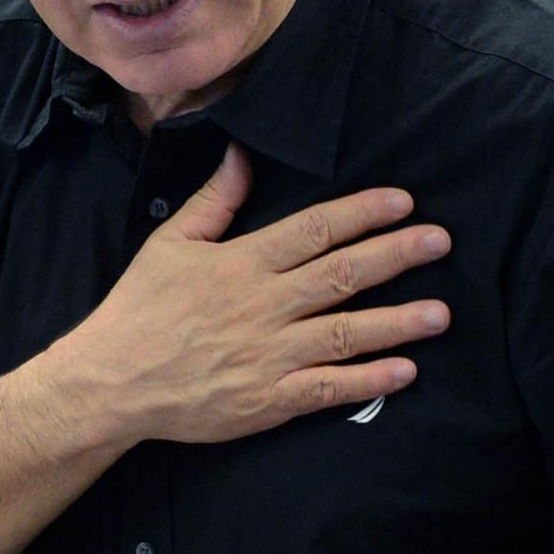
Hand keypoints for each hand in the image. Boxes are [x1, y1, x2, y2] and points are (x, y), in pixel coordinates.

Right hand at [61, 143, 451, 447]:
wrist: (112, 381)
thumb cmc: (141, 308)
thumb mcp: (171, 242)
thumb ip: (214, 199)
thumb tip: (242, 154)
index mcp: (243, 263)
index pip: (315, 229)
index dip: (363, 213)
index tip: (403, 202)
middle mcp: (264, 306)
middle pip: (343, 274)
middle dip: (397, 255)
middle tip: (442, 241)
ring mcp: (270, 355)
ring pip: (347, 332)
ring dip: (399, 321)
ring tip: (442, 312)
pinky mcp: (270, 400)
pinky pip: (329, 388)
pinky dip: (369, 380)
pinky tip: (406, 371)